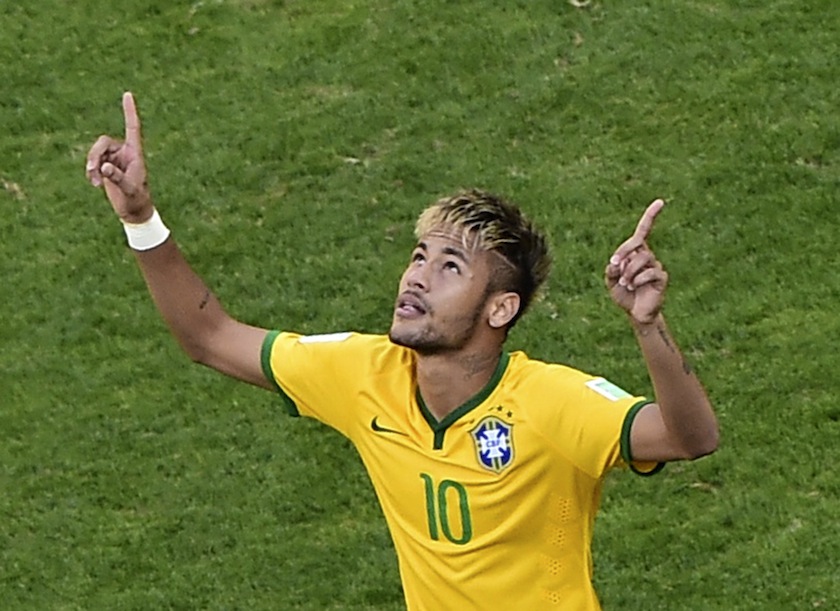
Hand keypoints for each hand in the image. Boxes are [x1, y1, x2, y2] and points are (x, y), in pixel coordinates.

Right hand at [85, 92, 151, 223]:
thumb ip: (117, 178)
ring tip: (95, 182)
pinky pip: (93, 162)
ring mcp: (114, 159)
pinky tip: (94, 183)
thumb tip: (105, 167)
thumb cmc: (136, 199)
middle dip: (94, 155)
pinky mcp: (105, 167)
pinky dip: (91, 171)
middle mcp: (124, 152)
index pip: (132, 128)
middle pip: (103, 142)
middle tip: (92, 171)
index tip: (128, 94)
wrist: (133, 211)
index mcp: (135, 153)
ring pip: (95, 152)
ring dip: (92, 165)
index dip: (130, 111)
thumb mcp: (129, 189)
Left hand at [605, 199, 668, 323]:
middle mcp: (648, 256)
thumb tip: (615, 262)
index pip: (644, 231)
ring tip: (626, 284)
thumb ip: (611, 271)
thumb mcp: (611, 282)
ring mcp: (656, 266)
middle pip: (636, 245)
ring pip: (641, 259)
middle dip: (623, 253)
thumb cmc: (624, 295)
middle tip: (614, 265)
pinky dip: (637, 280)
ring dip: (629, 272)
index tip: (660, 202)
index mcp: (636, 253)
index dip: (651, 216)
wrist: (635, 313)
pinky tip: (635, 288)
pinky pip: (649, 273)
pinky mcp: (661, 278)